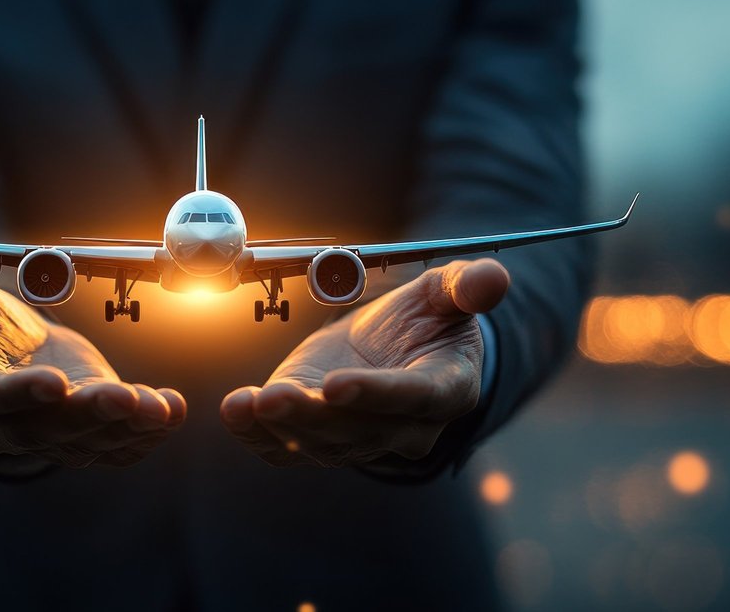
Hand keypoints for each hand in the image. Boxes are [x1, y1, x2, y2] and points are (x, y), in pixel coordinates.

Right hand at [0, 261, 184, 467]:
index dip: (18, 394)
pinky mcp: (81, 439)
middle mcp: (0, 427)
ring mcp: (44, 439)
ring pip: (84, 441)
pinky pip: (113, 448)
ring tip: (159, 408)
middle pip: (43, 428)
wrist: (6, 350)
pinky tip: (169, 412)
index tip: (54, 382)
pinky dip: (144, 435)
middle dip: (87, 414)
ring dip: (125, 427)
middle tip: (123, 397)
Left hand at [219, 259, 508, 466]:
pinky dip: (257, 434)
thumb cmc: (430, 319)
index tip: (336, 385)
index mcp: (444, 389)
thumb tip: (493, 280)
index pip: (411, 398)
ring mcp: (358, 438)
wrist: (399, 347)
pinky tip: (235, 411)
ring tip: (248, 404)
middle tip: (275, 397)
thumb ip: (467, 289)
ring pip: (319, 441)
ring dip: (280, 426)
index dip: (375, 394)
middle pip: (358, 427)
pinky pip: (287, 448)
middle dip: (314, 416)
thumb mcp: (449, 294)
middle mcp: (403, 427)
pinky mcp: (318, 437)